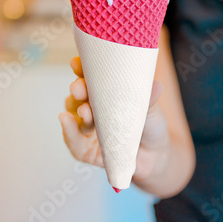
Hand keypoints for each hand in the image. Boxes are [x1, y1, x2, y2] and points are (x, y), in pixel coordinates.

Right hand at [58, 57, 169, 181]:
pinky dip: (68, 131)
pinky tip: (66, 121)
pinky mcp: (85, 149)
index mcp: (104, 93)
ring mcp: (86, 127)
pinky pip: (73, 141)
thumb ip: (149, 100)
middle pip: (78, 94)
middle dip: (77, 89)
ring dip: (75, 110)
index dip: (81, 69)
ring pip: (73, 114)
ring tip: (84, 111)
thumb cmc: (150, 127)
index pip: (90, 77)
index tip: (77, 64)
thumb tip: (156, 85)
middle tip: (80, 89)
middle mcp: (92, 107)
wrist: (154, 157)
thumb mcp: (151, 111)